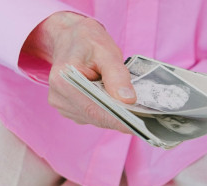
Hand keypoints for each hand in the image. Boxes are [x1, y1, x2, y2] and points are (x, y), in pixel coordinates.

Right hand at [22, 11, 134, 132]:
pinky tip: (120, 105)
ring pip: (96, 119)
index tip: (141, 126)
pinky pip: (94, 117)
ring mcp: (63, 105)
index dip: (119, 120)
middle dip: (121, 119)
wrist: (71, 37)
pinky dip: (109, 113)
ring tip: (135, 110)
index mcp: (64, 82)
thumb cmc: (89, 42)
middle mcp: (59, 97)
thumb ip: (117, 76)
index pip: (95, 110)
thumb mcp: (106, 52)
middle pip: (96, 117)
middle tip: (146, 119)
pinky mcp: (70, 109)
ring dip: (116, 116)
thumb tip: (128, 100)